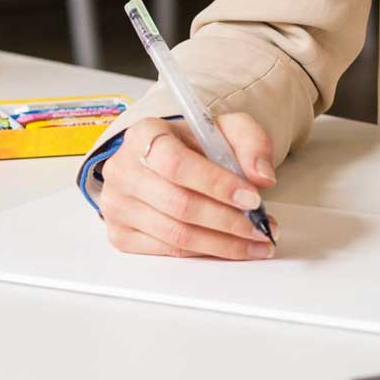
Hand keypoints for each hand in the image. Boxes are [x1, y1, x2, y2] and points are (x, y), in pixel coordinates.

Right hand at [98, 113, 279, 259]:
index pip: (177, 164)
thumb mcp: (227, 128)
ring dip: (223, 243)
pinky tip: (230, 248)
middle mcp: (124, 170)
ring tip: (256, 242)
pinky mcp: (120, 235)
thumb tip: (262, 176)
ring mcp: (117, 206)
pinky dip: (205, 252)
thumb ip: (251, 143)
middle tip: (261, 227)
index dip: (217, 184)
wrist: (163, 157)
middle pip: (179, 205)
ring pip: (176, 234)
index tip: (253, 198)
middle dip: (228, 221)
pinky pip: (168, 250)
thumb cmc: (195, 143)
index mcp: (145, 134)